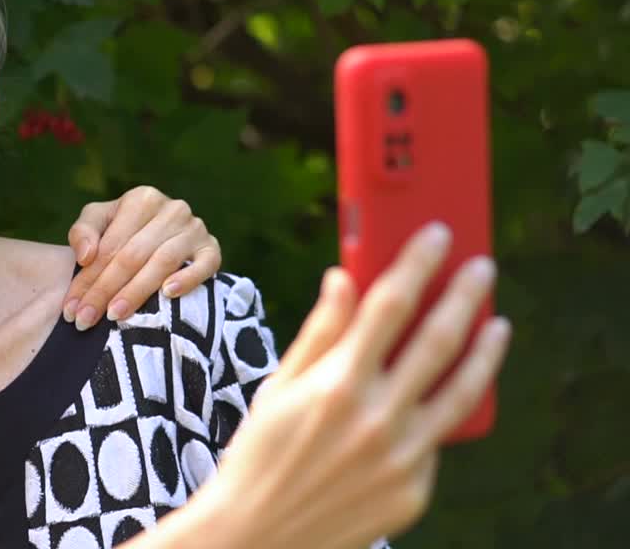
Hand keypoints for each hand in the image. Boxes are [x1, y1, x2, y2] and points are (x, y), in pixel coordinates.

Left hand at [63, 186, 219, 329]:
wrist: (161, 233)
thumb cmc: (123, 229)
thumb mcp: (98, 221)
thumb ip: (83, 232)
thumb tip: (86, 256)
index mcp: (142, 199)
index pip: (110, 245)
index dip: (88, 278)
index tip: (71, 309)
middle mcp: (172, 209)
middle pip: (133, 256)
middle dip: (105, 291)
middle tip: (86, 320)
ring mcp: (195, 228)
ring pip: (163, 262)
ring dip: (136, 292)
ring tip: (114, 315)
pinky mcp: (212, 248)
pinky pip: (204, 265)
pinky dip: (187, 279)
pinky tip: (168, 294)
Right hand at [141, 223, 510, 548]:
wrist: (258, 534)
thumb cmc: (259, 452)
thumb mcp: (279, 386)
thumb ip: (320, 331)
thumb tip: (343, 277)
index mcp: (336, 383)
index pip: (389, 305)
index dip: (417, 264)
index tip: (437, 237)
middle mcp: (376, 418)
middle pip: (437, 340)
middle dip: (464, 295)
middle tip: (482, 267)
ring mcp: (401, 458)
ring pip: (460, 391)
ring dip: (484, 351)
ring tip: (496, 323)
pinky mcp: (415, 489)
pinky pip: (434, 439)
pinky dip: (435, 412)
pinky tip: (437, 394)